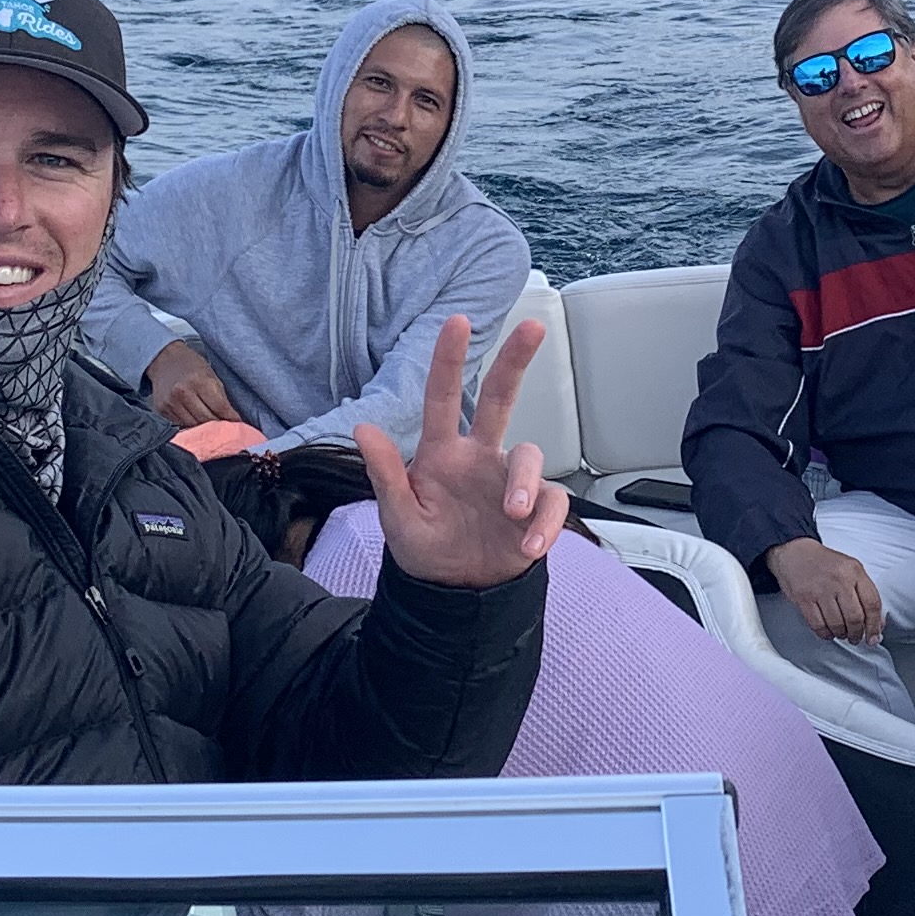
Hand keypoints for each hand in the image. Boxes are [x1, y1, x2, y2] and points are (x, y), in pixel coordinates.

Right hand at [145, 339, 240, 430]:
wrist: (163, 359)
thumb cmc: (190, 364)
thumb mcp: (210, 374)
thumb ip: (221, 397)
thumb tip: (232, 418)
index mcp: (199, 381)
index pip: (219, 407)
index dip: (231, 418)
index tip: (238, 424)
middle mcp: (183, 392)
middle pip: (206, 419)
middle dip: (219, 425)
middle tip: (226, 429)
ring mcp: (171, 402)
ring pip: (193, 425)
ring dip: (204, 428)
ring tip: (212, 427)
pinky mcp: (162, 409)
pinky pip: (180, 424)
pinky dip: (190, 425)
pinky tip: (195, 421)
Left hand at [358, 317, 565, 587]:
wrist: (456, 594)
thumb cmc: (423, 549)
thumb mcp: (397, 516)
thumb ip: (385, 474)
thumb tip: (362, 429)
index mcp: (443, 453)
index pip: (443, 399)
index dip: (449, 360)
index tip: (456, 321)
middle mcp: (479, 457)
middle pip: (501, 398)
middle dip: (515, 361)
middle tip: (533, 327)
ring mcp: (509, 482)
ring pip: (529, 457)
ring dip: (524, 483)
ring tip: (513, 512)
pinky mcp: (536, 511)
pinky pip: (552, 504)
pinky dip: (545, 524)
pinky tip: (529, 546)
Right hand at [766, 536, 884, 645]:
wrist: (795, 552)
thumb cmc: (825, 563)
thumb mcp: (851, 569)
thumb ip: (865, 593)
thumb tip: (876, 623)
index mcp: (854, 571)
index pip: (872, 603)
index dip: (875, 625)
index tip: (874, 637)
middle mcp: (839, 579)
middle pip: (855, 617)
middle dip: (857, 634)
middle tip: (856, 638)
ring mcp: (820, 589)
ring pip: (837, 624)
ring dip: (841, 635)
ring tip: (841, 634)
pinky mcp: (804, 598)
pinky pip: (818, 625)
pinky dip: (825, 634)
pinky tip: (828, 631)